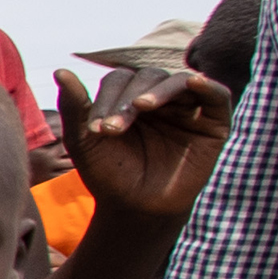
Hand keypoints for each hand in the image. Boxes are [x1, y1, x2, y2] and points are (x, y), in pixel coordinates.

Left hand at [52, 63, 234, 226]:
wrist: (137, 207)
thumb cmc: (109, 172)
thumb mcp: (85, 140)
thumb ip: (74, 106)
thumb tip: (60, 70)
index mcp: (129, 96)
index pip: (120, 80)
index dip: (107, 98)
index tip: (96, 130)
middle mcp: (160, 97)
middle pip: (148, 77)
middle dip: (129, 99)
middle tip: (114, 129)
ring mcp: (188, 107)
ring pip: (178, 81)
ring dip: (159, 91)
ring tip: (141, 107)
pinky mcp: (215, 121)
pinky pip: (218, 94)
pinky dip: (208, 85)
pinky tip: (194, 83)